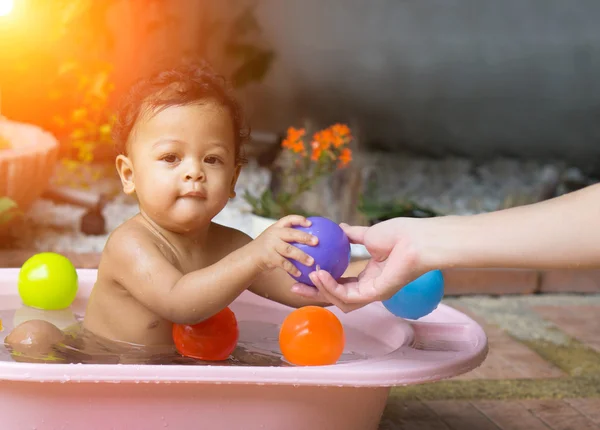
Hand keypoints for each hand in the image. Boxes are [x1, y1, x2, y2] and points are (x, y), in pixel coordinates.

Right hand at [251, 215, 317, 276]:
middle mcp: (273, 234)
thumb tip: (311, 241)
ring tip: (311, 262)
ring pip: (288, 250)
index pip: (288, 219)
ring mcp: (270, 245)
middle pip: (291, 234)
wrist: (249, 257)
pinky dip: (292, 268)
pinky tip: (299, 273)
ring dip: (301, 256)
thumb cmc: (268, 247)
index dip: (299, 220)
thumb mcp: (275, 237)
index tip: (310, 223)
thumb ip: (288, 237)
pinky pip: (283, 263)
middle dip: (304, 237)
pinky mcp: (269, 257)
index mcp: (277, 227)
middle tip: (316, 241)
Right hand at [291, 219, 425, 308]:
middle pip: (336, 296)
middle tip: (294, 286)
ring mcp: (373, 293)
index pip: (340, 283)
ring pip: (340, 300)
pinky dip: (332, 287)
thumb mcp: (368, 234)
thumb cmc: (400, 234)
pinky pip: (348, 296)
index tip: (303, 273)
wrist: (416, 238)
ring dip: (321, 290)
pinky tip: (320, 275)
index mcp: (368, 276)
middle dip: (314, 294)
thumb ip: (352, 235)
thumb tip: (338, 228)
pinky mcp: (375, 294)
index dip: (321, 281)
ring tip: (307, 277)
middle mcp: (369, 287)